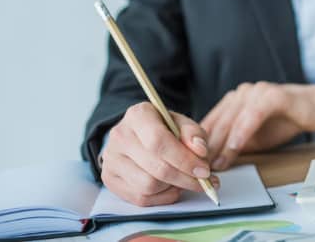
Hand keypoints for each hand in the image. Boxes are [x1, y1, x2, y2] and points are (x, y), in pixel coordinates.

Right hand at [101, 102, 219, 206]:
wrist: (138, 135)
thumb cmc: (164, 128)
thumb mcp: (182, 123)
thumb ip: (194, 134)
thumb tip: (200, 151)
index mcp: (138, 115)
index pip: (159, 141)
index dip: (184, 160)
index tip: (204, 170)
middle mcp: (120, 136)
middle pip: (156, 167)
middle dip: (185, 178)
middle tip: (204, 181)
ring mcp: (111, 159)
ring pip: (148, 186)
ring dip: (173, 187)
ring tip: (185, 179)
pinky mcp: (110, 178)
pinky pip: (140, 198)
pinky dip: (162, 197)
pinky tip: (171, 187)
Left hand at [200, 82, 314, 170]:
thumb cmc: (284, 121)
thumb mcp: (254, 137)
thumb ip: (234, 144)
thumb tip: (212, 162)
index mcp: (233, 101)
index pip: (211, 122)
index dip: (200, 144)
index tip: (193, 164)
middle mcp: (241, 93)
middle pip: (218, 122)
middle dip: (208, 147)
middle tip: (201, 168)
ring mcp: (256, 92)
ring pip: (232, 119)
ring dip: (223, 144)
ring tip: (216, 163)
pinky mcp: (271, 96)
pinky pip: (252, 116)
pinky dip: (242, 133)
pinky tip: (235, 148)